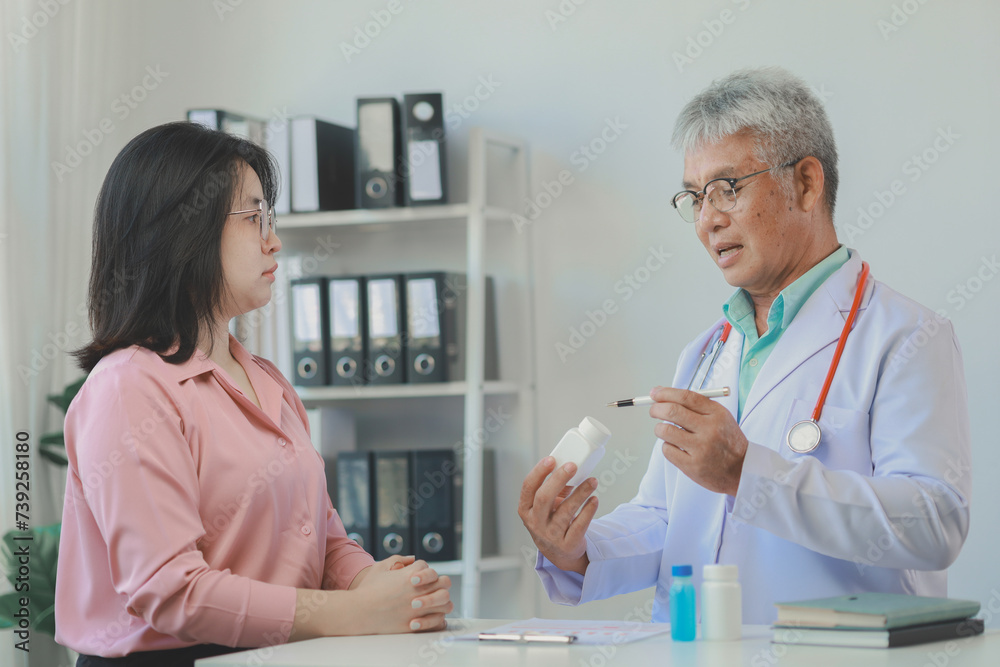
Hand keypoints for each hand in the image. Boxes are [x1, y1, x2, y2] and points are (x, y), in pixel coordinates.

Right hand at [353, 557, 451, 633]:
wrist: (359, 612)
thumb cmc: (368, 590)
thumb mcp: (380, 567)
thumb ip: (398, 559)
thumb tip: (412, 559)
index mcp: (410, 575)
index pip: (427, 566)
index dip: (421, 570)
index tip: (414, 577)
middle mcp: (418, 591)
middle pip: (444, 582)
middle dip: (439, 582)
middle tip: (430, 587)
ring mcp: (419, 609)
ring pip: (446, 603)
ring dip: (442, 601)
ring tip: (433, 602)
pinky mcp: (417, 625)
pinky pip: (439, 622)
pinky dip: (438, 619)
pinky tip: (431, 616)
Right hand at [518, 457, 597, 574]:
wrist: (559, 553)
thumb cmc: (551, 522)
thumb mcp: (546, 507)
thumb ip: (555, 489)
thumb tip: (569, 469)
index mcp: (526, 510)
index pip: (528, 487)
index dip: (539, 472)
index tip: (551, 459)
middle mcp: (535, 523)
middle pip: (544, 498)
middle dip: (558, 479)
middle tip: (573, 466)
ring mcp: (550, 535)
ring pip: (565, 511)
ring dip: (580, 493)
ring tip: (593, 481)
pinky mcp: (567, 544)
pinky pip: (579, 525)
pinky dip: (588, 511)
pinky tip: (594, 500)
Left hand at [649, 386, 747, 494]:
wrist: (742, 470)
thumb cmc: (726, 441)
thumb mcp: (720, 417)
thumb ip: (696, 406)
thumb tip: (663, 395)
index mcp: (717, 414)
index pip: (686, 397)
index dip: (666, 393)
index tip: (655, 393)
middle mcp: (710, 430)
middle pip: (673, 411)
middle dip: (656, 408)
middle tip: (654, 410)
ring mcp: (701, 449)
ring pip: (666, 431)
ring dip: (660, 428)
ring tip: (664, 430)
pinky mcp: (692, 466)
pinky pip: (667, 450)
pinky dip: (667, 446)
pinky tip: (676, 447)